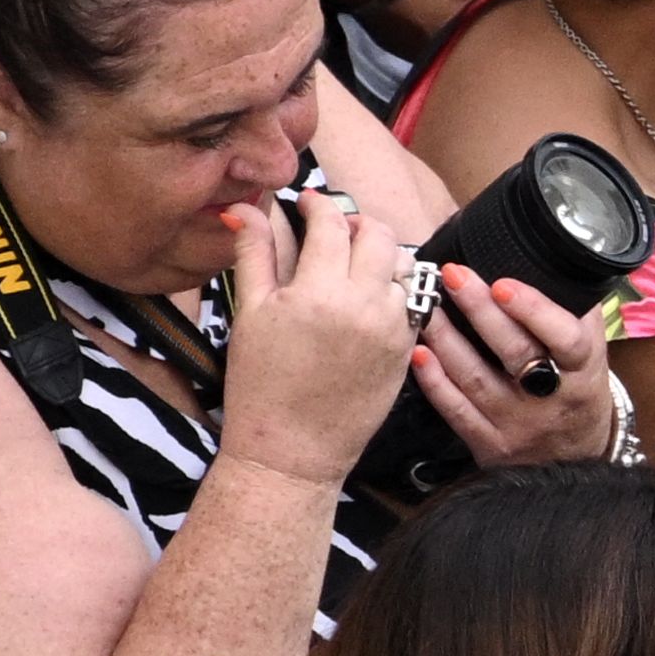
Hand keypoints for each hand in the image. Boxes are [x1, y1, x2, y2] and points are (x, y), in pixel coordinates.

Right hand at [218, 191, 419, 485]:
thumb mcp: (250, 315)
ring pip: (402, 265)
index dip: (317, 203)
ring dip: (379, 255)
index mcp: (319, 291)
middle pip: (378, 234)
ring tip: (352, 266)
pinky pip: (411, 302)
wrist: (291, 452)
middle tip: (333, 232)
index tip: (306, 203)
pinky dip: (393, 290)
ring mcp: (391, 328)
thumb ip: (254, 254)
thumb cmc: (261, 387)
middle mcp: (364, 304)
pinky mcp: (405, 351)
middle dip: (356, 223)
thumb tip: (243, 209)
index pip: (331, 221)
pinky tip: (366, 300)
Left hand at [416, 262, 618, 466]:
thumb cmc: (578, 384)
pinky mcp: (490, 444)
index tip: (503, 283)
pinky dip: (434, 381)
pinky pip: (456, 411)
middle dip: (481, 311)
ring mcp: (518, 425)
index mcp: (583, 369)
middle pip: (515, 354)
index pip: (565, 338)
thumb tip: (542, 255)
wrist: (577, 453)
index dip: (534, 311)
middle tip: (453, 275)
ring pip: (477, 380)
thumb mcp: (592, 347)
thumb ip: (572, 308)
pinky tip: (419, 352)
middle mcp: (551, 398)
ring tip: (427, 305)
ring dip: (447, 340)